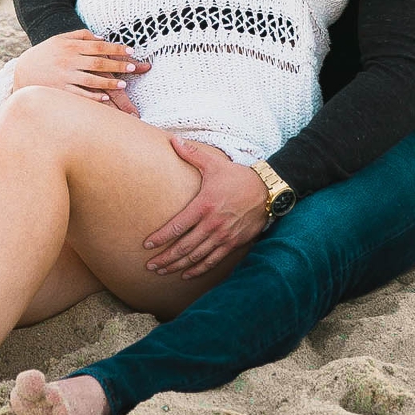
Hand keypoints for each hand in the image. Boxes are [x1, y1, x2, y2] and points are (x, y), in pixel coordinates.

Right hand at [12, 29, 148, 110]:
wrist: (22, 71)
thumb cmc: (45, 54)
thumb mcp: (59, 39)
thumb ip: (80, 36)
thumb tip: (102, 38)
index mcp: (69, 46)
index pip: (98, 46)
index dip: (115, 48)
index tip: (130, 51)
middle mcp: (68, 60)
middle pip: (98, 62)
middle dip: (117, 65)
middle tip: (132, 68)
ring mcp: (63, 76)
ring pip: (91, 80)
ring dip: (109, 83)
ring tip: (124, 85)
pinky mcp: (59, 91)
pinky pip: (80, 95)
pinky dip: (93, 96)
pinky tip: (105, 97)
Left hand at [144, 139, 269, 277]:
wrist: (267, 190)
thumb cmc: (237, 176)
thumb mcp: (214, 164)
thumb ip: (192, 154)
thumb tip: (173, 140)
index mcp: (204, 205)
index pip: (177, 226)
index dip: (160, 237)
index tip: (147, 245)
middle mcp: (212, 224)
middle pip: (184, 246)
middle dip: (165, 258)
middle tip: (150, 266)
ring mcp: (224, 236)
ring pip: (197, 256)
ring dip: (178, 266)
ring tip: (163, 272)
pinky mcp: (234, 243)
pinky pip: (213, 260)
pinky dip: (199, 270)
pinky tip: (187, 274)